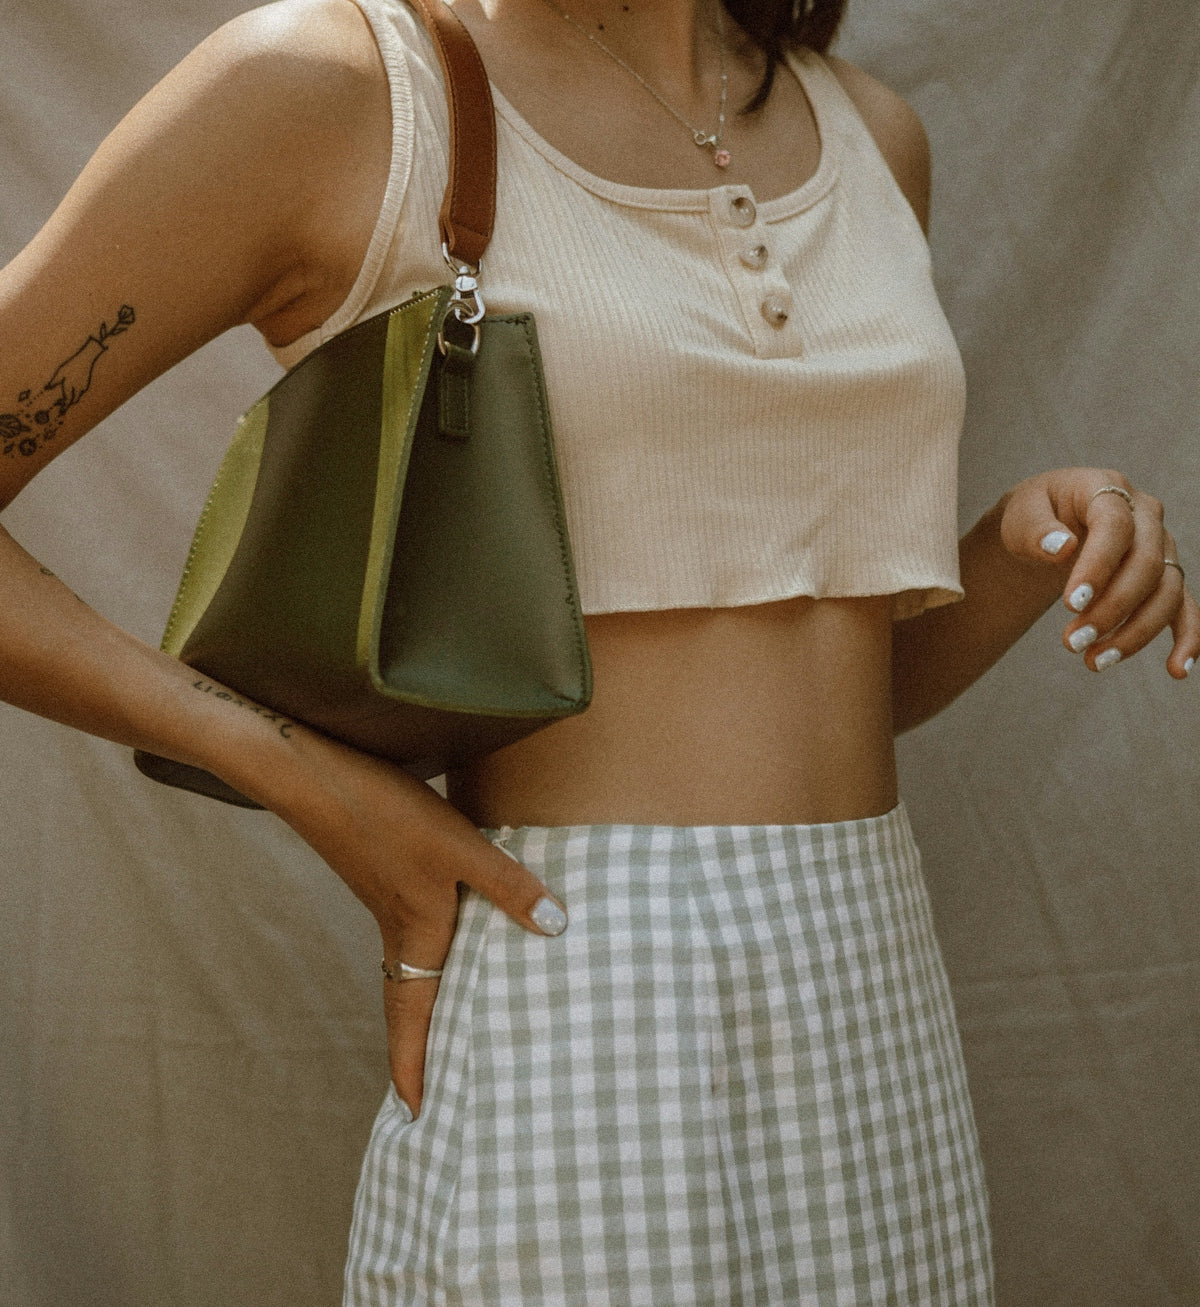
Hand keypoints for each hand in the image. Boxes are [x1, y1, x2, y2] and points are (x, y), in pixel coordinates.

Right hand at [266, 737, 565, 1117]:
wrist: (313, 773)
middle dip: (418, 1047)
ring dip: (424, 1002)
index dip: (412, 1068)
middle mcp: (395, 929)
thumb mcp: (460, 848)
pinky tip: (452, 935)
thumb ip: (509, 886)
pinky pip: (407, 934)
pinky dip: (428, 955)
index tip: (413, 1117)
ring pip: (407, 968)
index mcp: (414, 935)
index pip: (411, 1020)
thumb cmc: (385, 816)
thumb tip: (557, 928)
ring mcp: (385, 900)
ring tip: (452, 1023)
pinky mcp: (383, 873)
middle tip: (433, 1086)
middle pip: (406, 1004)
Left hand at [998, 469, 1199, 676]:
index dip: (1097, 566)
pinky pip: (1185, 608)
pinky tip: (1177, 670)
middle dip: (1111, 610)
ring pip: (1166, 593)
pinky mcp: (1165, 577)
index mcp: (1107, 489)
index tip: (1070, 604)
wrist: (1050, 523)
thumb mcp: (1021, 513)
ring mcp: (1162, 546)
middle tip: (1071, 643)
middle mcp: (1146, 516)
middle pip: (1147, 564)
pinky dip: (1188, 638)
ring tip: (1093, 662)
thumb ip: (1036, 529)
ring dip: (1134, 633)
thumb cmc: (1035, 515)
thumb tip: (1061, 547)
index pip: (1114, 526)